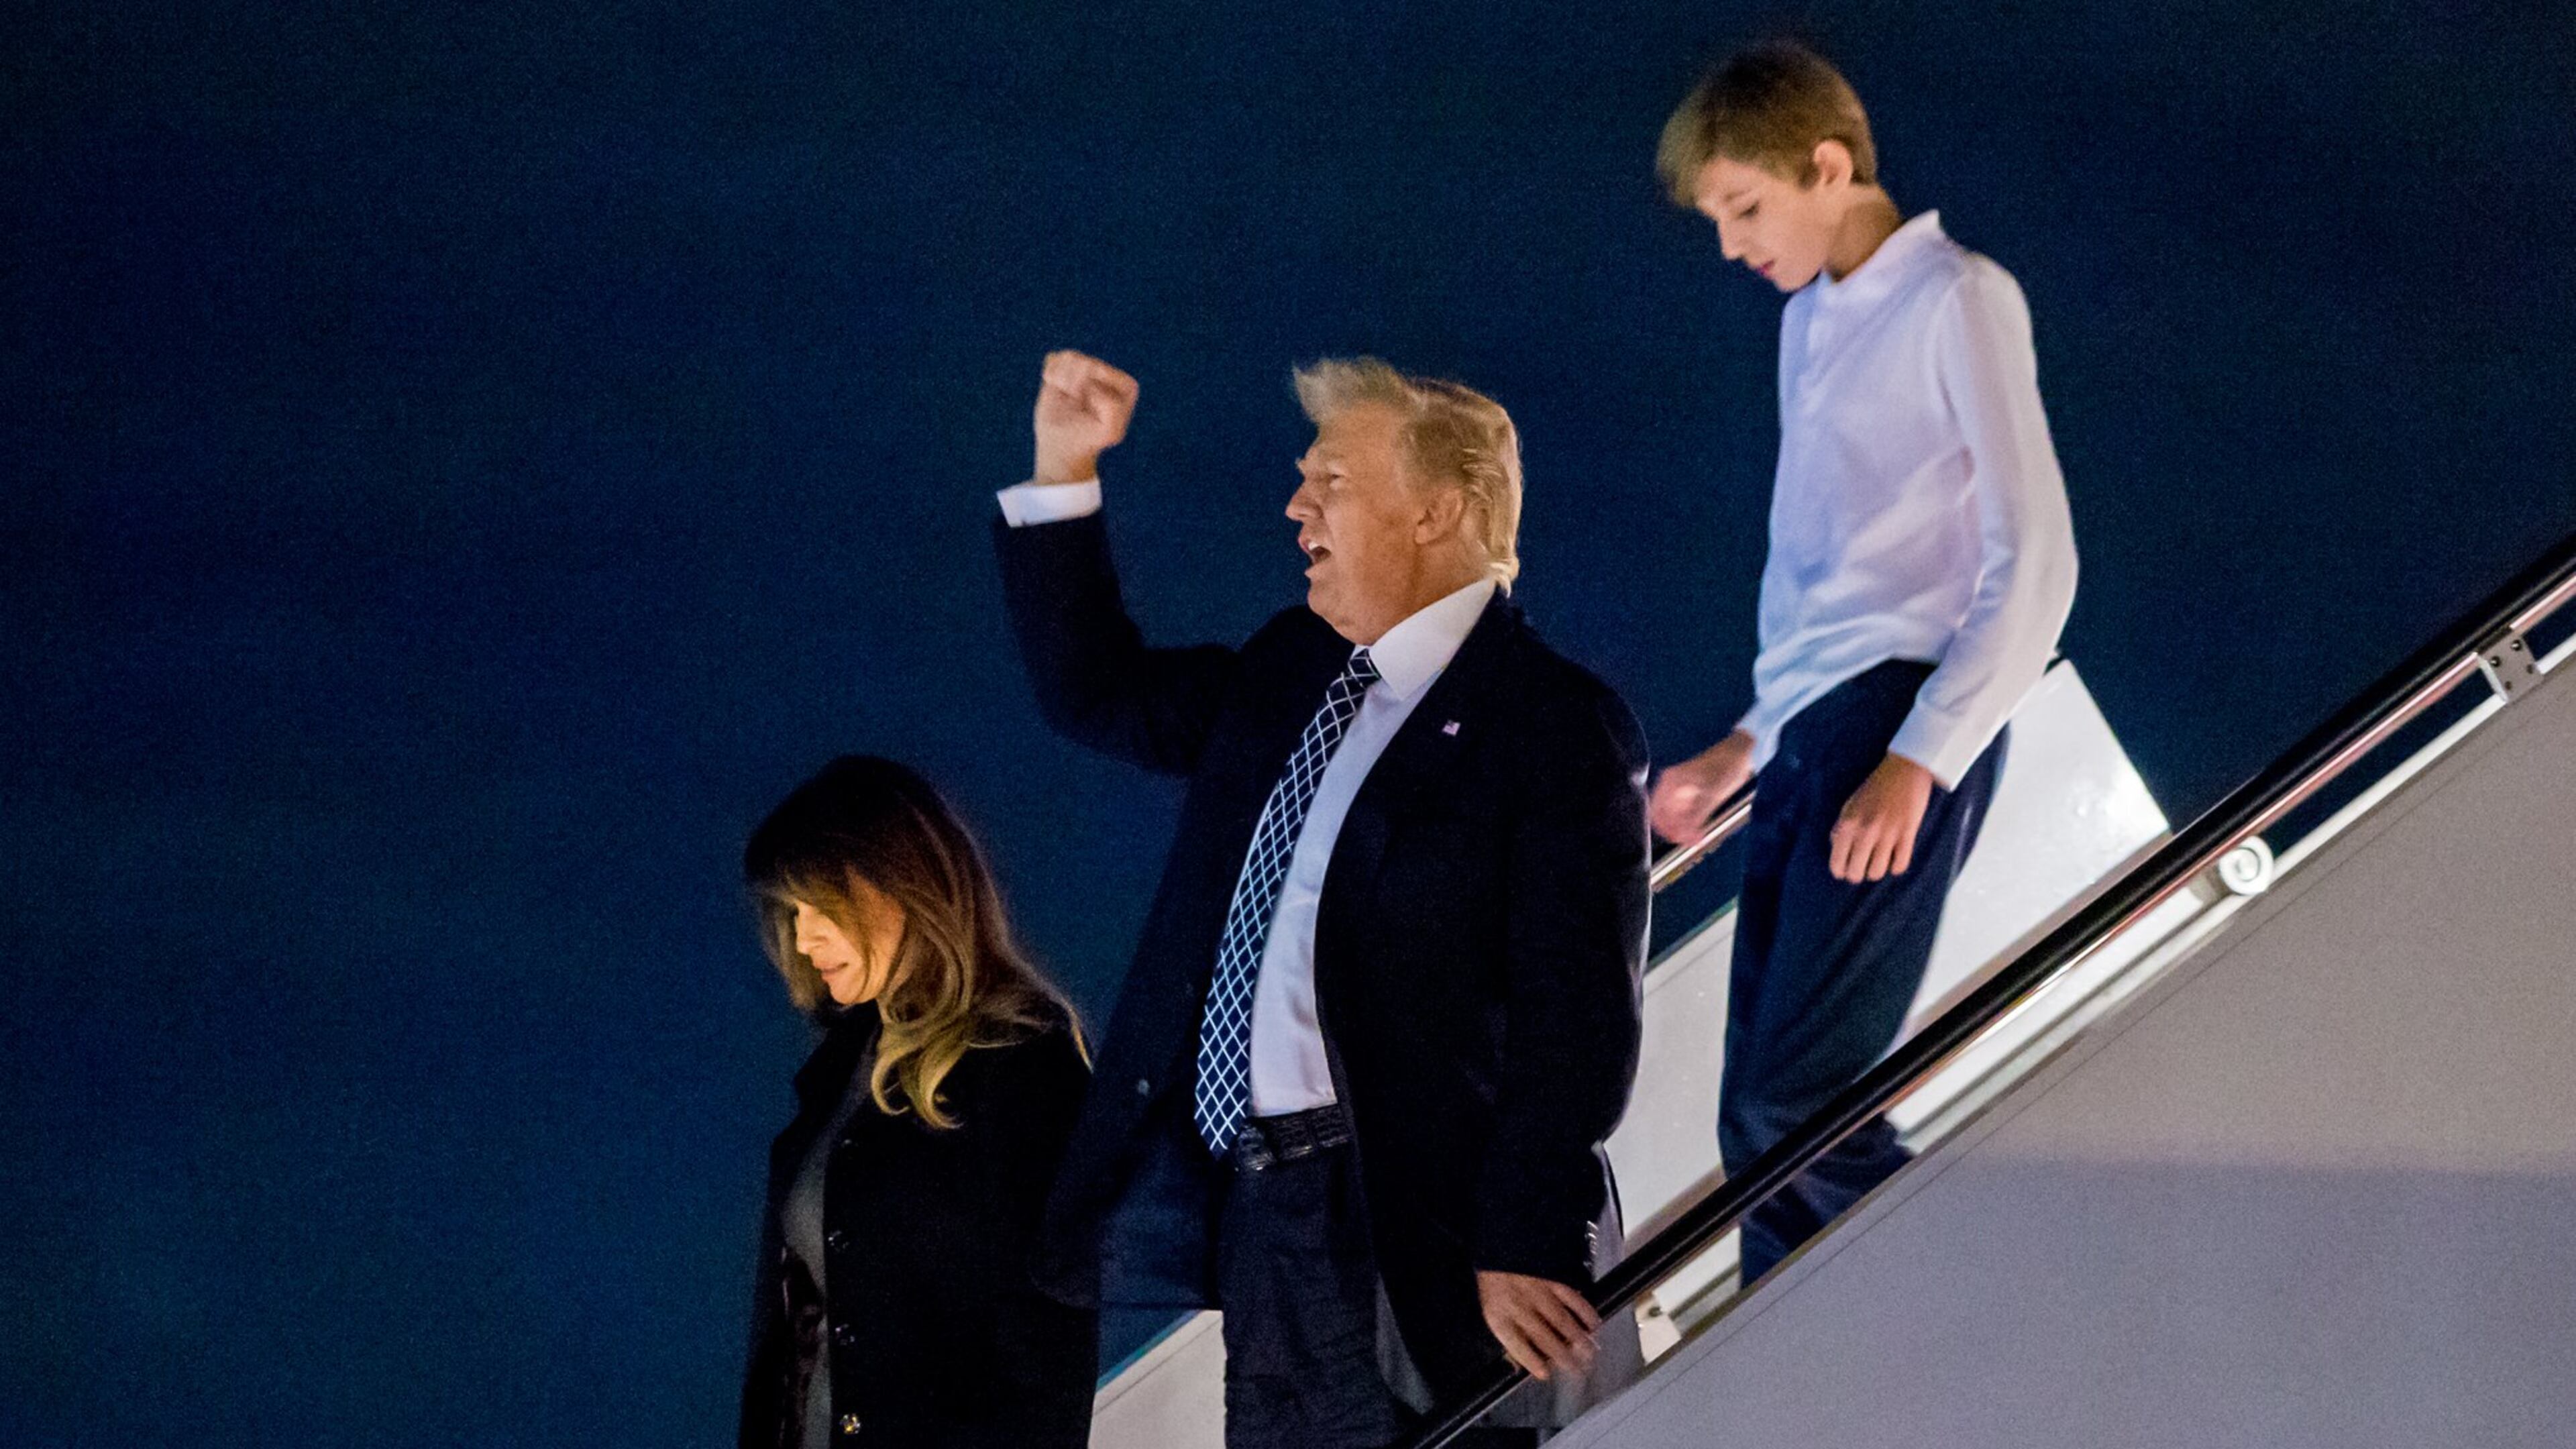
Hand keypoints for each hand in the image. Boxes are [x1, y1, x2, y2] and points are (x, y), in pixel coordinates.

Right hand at [1032, 350, 1138, 484]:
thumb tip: (1089, 384)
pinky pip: (1054, 358)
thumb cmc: (1088, 438)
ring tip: (1067, 397)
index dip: (1092, 396)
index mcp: (1126, 385)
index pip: (1105, 377)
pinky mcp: (1065, 365)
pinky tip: (1057, 390)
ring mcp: (1086, 366)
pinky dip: (1050, 376)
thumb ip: (1113, 407)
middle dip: (1075, 387)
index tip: (1093, 415)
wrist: (1063, 445)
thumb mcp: (1110, 431)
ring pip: (1070, 357)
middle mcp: (1108, 371)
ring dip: (1062, 381)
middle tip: (1076, 405)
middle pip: (1087, 363)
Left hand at [1476, 1270, 1600, 1381]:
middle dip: (1563, 1356)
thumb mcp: (1493, 1310)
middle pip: (1544, 1336)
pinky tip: (1594, 1324)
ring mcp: (1538, 1291)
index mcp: (1500, 1315)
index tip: (1545, 1374)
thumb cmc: (1497, 1283)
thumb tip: (1523, 1361)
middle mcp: (1519, 1305)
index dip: (1530, 1360)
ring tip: (1591, 1354)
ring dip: (1578, 1339)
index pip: (1515, 1343)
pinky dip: (1585, 1312)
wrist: (1501, 1243)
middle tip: (1580, 1372)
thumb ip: (1509, 1334)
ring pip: (1561, 1321)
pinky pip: (1572, 1298)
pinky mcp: (1553, 1278)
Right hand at [1647, 731, 1755, 844]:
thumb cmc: (1725, 768)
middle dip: (1674, 830)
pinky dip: (1690, 824)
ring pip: (1674, 817)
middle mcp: (1672, 786)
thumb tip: (1686, 838)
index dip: (1665, 828)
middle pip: (1664, 816)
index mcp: (1671, 782)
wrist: (1740, 754)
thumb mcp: (1710, 795)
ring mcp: (1682, 791)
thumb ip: (1696, 818)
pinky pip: (1685, 814)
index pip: (1657, 812)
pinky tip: (1700, 831)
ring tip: (1697, 839)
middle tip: (1689, 842)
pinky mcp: (1692, 796)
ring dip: (1682, 829)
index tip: (1678, 840)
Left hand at [1830, 753, 1934, 881]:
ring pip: (1877, 872)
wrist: (1904, 770)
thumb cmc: (1875, 787)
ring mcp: (1887, 834)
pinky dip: (1896, 867)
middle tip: (1861, 868)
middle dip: (1857, 875)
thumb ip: (1840, 828)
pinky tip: (1894, 859)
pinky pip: (1900, 865)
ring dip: (1877, 871)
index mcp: (1847, 824)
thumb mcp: (1849, 805)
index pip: (1837, 863)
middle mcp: (1865, 831)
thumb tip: (1836, 849)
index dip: (1840, 872)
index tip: (1844, 872)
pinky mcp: (1908, 834)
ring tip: (1878, 863)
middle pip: (1856, 873)